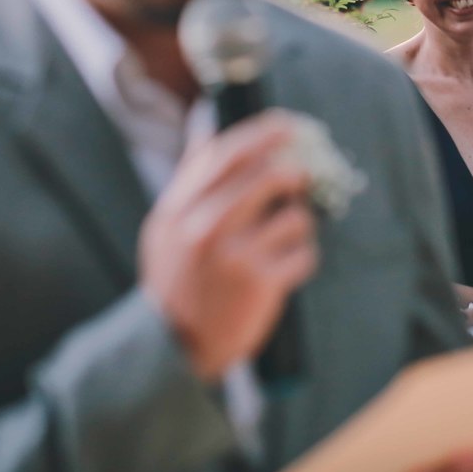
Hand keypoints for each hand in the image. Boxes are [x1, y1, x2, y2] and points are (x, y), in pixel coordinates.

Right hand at [139, 110, 318, 379]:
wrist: (175, 347)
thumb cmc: (179, 277)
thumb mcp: (168, 226)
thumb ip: (189, 177)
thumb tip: (206, 126)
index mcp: (179, 208)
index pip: (226, 154)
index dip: (264, 133)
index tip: (289, 124)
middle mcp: (204, 227)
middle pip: (270, 176)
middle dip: (297, 173)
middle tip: (304, 176)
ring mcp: (233, 256)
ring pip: (295, 216)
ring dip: (299, 225)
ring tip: (284, 240)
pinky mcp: (260, 283)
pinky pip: (304, 254)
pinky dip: (301, 259)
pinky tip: (282, 271)